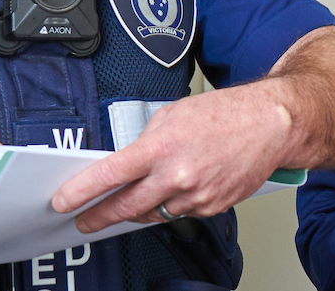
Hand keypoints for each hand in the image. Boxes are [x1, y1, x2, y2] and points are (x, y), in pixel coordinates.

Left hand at [51, 81, 293, 232]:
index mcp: (161, 147)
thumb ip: (147, 141)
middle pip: (125, 206)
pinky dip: (174, 203)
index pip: (109, 175)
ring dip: (142, 207)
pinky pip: (181, 213)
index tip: (63, 202)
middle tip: (84, 220)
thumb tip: (128, 162)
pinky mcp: (212, 206)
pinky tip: (182, 186)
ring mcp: (196, 195)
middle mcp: (177, 175)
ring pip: (154, 212)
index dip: (80, 192)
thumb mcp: (173, 115)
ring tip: (141, 194)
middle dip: (99, 216)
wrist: (270, 124)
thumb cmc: (226, 113)